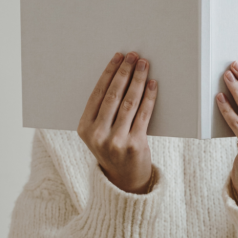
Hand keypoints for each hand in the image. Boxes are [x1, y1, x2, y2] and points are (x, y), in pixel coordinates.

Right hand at [77, 51, 157, 193]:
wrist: (125, 181)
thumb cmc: (113, 150)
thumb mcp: (98, 134)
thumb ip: (103, 112)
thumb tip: (120, 76)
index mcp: (84, 129)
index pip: (98, 94)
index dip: (109, 73)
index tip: (118, 57)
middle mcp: (97, 135)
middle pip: (113, 95)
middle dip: (125, 72)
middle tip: (134, 57)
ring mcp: (116, 141)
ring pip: (129, 103)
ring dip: (138, 81)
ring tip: (144, 66)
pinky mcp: (135, 145)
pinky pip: (144, 115)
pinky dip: (149, 97)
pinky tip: (152, 85)